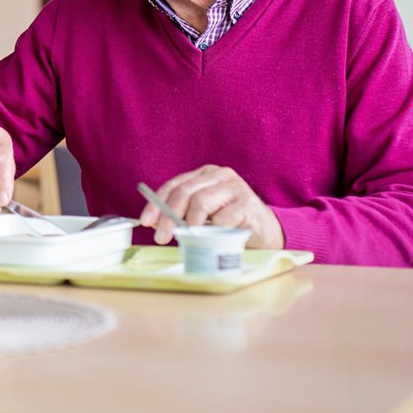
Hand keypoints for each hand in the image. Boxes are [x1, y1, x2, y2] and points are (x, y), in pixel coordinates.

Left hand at [138, 165, 283, 248]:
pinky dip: (214, 231)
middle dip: (169, 217)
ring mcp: (236, 187)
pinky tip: (216, 237)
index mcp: (205, 174)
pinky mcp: (249, 203)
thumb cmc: (231, 223)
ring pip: (201, 202)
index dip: (156, 203)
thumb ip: (182, 214)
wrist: (266, 232)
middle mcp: (220, 175)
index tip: (146, 221)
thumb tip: (155, 223)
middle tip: (161, 237)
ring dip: (191, 224)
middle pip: (185, 192)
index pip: (174, 185)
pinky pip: (222, 218)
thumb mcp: (204, 215)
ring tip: (189, 237)